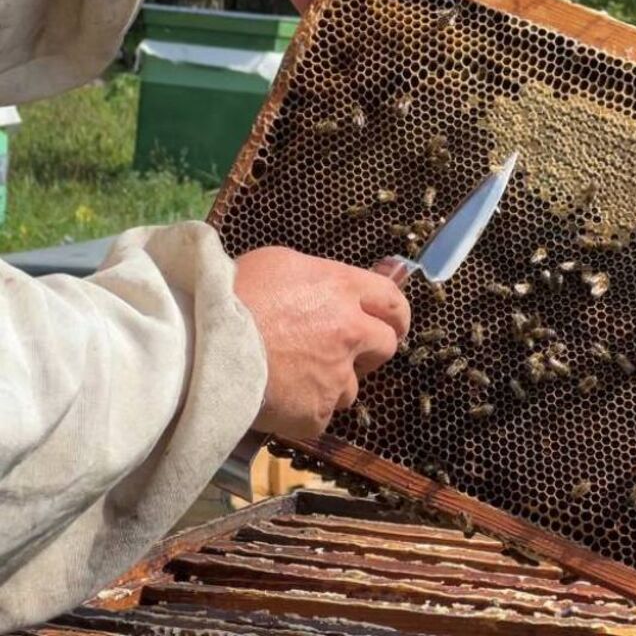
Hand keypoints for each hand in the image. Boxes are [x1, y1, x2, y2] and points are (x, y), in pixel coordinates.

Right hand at [233, 247, 410, 438]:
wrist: (199, 345)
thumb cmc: (228, 295)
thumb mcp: (277, 263)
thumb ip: (314, 278)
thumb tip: (324, 288)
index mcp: (343, 289)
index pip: (393, 301)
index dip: (394, 314)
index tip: (390, 323)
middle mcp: (351, 331)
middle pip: (385, 345)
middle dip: (369, 350)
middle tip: (343, 353)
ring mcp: (337, 375)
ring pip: (351, 386)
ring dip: (331, 384)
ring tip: (292, 377)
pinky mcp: (318, 411)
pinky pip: (320, 415)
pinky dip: (303, 411)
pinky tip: (276, 399)